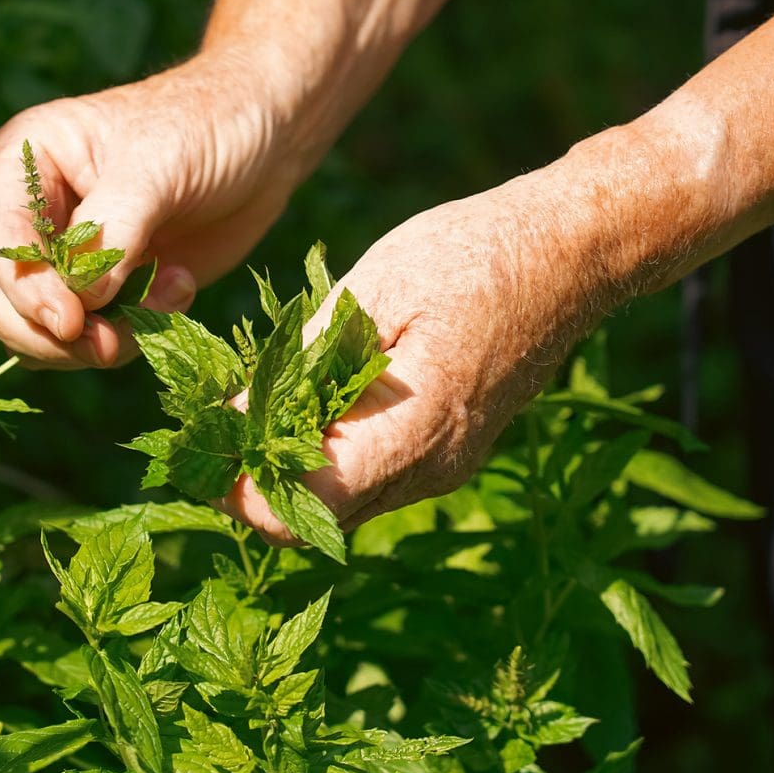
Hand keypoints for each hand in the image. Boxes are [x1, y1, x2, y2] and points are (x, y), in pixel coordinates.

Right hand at [0, 53, 310, 368]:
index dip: (24, 288)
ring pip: (40, 332)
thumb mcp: (156, 166)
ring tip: (169, 297)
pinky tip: (180, 289)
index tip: (71, 322)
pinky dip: (134, 334)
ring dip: (102, 339)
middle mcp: (32, 214)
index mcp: (24, 163)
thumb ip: (111, 232)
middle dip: (51, 333)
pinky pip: (93, 339)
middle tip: (111, 343)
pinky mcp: (106, 291)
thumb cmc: (205, 127)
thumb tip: (80, 302)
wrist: (264, 140)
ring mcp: (66, 259)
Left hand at [218, 166, 615, 538]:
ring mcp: (444, 467)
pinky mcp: (447, 451)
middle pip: (314, 522)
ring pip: (340, 505)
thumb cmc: (470, 254)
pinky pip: (370, 478)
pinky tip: (304, 398)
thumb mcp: (372, 291)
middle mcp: (432, 470)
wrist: (569, 251)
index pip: (301, 512)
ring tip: (252, 404)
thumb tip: (227, 421)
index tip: (204, 439)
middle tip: (213, 423)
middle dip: (252, 483)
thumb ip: (301, 367)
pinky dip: (324, 454)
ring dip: (286, 468)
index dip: (239, 487)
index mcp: (415, 433)